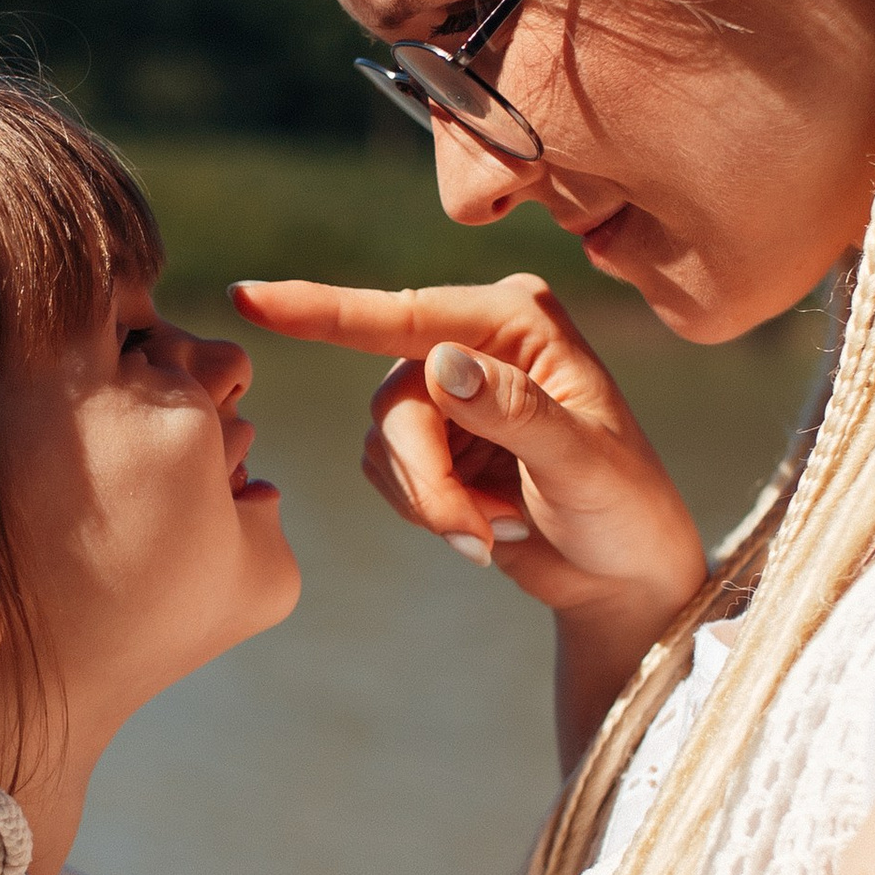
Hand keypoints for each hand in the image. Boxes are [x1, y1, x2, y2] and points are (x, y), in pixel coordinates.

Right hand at [233, 273, 705, 660]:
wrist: (624, 576)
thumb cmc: (625, 510)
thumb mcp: (584, 464)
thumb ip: (513, 412)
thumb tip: (440, 362)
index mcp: (517, 320)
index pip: (407, 314)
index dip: (321, 310)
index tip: (248, 298)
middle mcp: (475, 340)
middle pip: (393, 402)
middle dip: (426, 480)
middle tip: (475, 535)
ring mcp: (447, 390)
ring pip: (382, 442)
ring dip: (428, 502)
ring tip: (492, 533)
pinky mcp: (431, 440)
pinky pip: (383, 471)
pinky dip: (424, 511)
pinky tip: (482, 529)